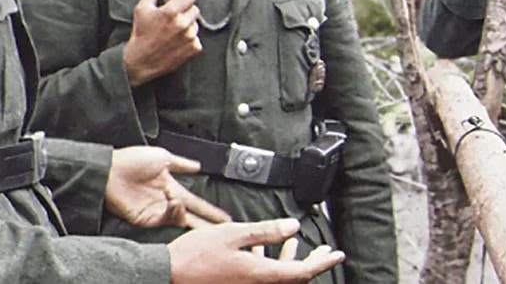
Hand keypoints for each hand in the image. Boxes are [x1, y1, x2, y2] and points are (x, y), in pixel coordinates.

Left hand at [104, 146, 230, 228]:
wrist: (111, 169)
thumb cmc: (132, 159)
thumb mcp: (163, 157)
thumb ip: (182, 163)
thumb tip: (197, 165)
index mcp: (171, 187)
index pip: (196, 202)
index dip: (210, 210)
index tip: (225, 217)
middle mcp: (166, 201)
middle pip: (192, 216)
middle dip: (207, 224)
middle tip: (222, 229)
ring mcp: (157, 211)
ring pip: (181, 220)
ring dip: (185, 211)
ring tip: (178, 199)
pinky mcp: (147, 218)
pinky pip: (166, 219)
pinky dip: (173, 211)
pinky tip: (173, 201)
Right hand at [123, 0, 201, 85]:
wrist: (141, 61)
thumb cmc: (140, 35)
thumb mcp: (142, 10)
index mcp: (171, 11)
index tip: (179, 1)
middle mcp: (183, 23)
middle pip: (195, 9)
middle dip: (186, 11)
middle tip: (173, 18)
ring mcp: (190, 37)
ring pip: (196, 24)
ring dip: (188, 26)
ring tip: (173, 32)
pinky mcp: (194, 49)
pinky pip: (197, 38)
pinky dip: (190, 40)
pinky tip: (177, 42)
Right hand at [168, 218, 345, 283]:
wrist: (168, 276)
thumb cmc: (196, 255)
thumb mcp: (233, 234)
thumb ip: (265, 231)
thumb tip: (292, 227)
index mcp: (260, 276)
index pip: (301, 272)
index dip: (322, 263)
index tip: (337, 254)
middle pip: (293, 278)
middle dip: (311, 263)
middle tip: (325, 252)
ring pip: (277, 278)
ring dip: (290, 262)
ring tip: (295, 246)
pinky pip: (262, 278)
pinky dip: (270, 264)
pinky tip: (264, 250)